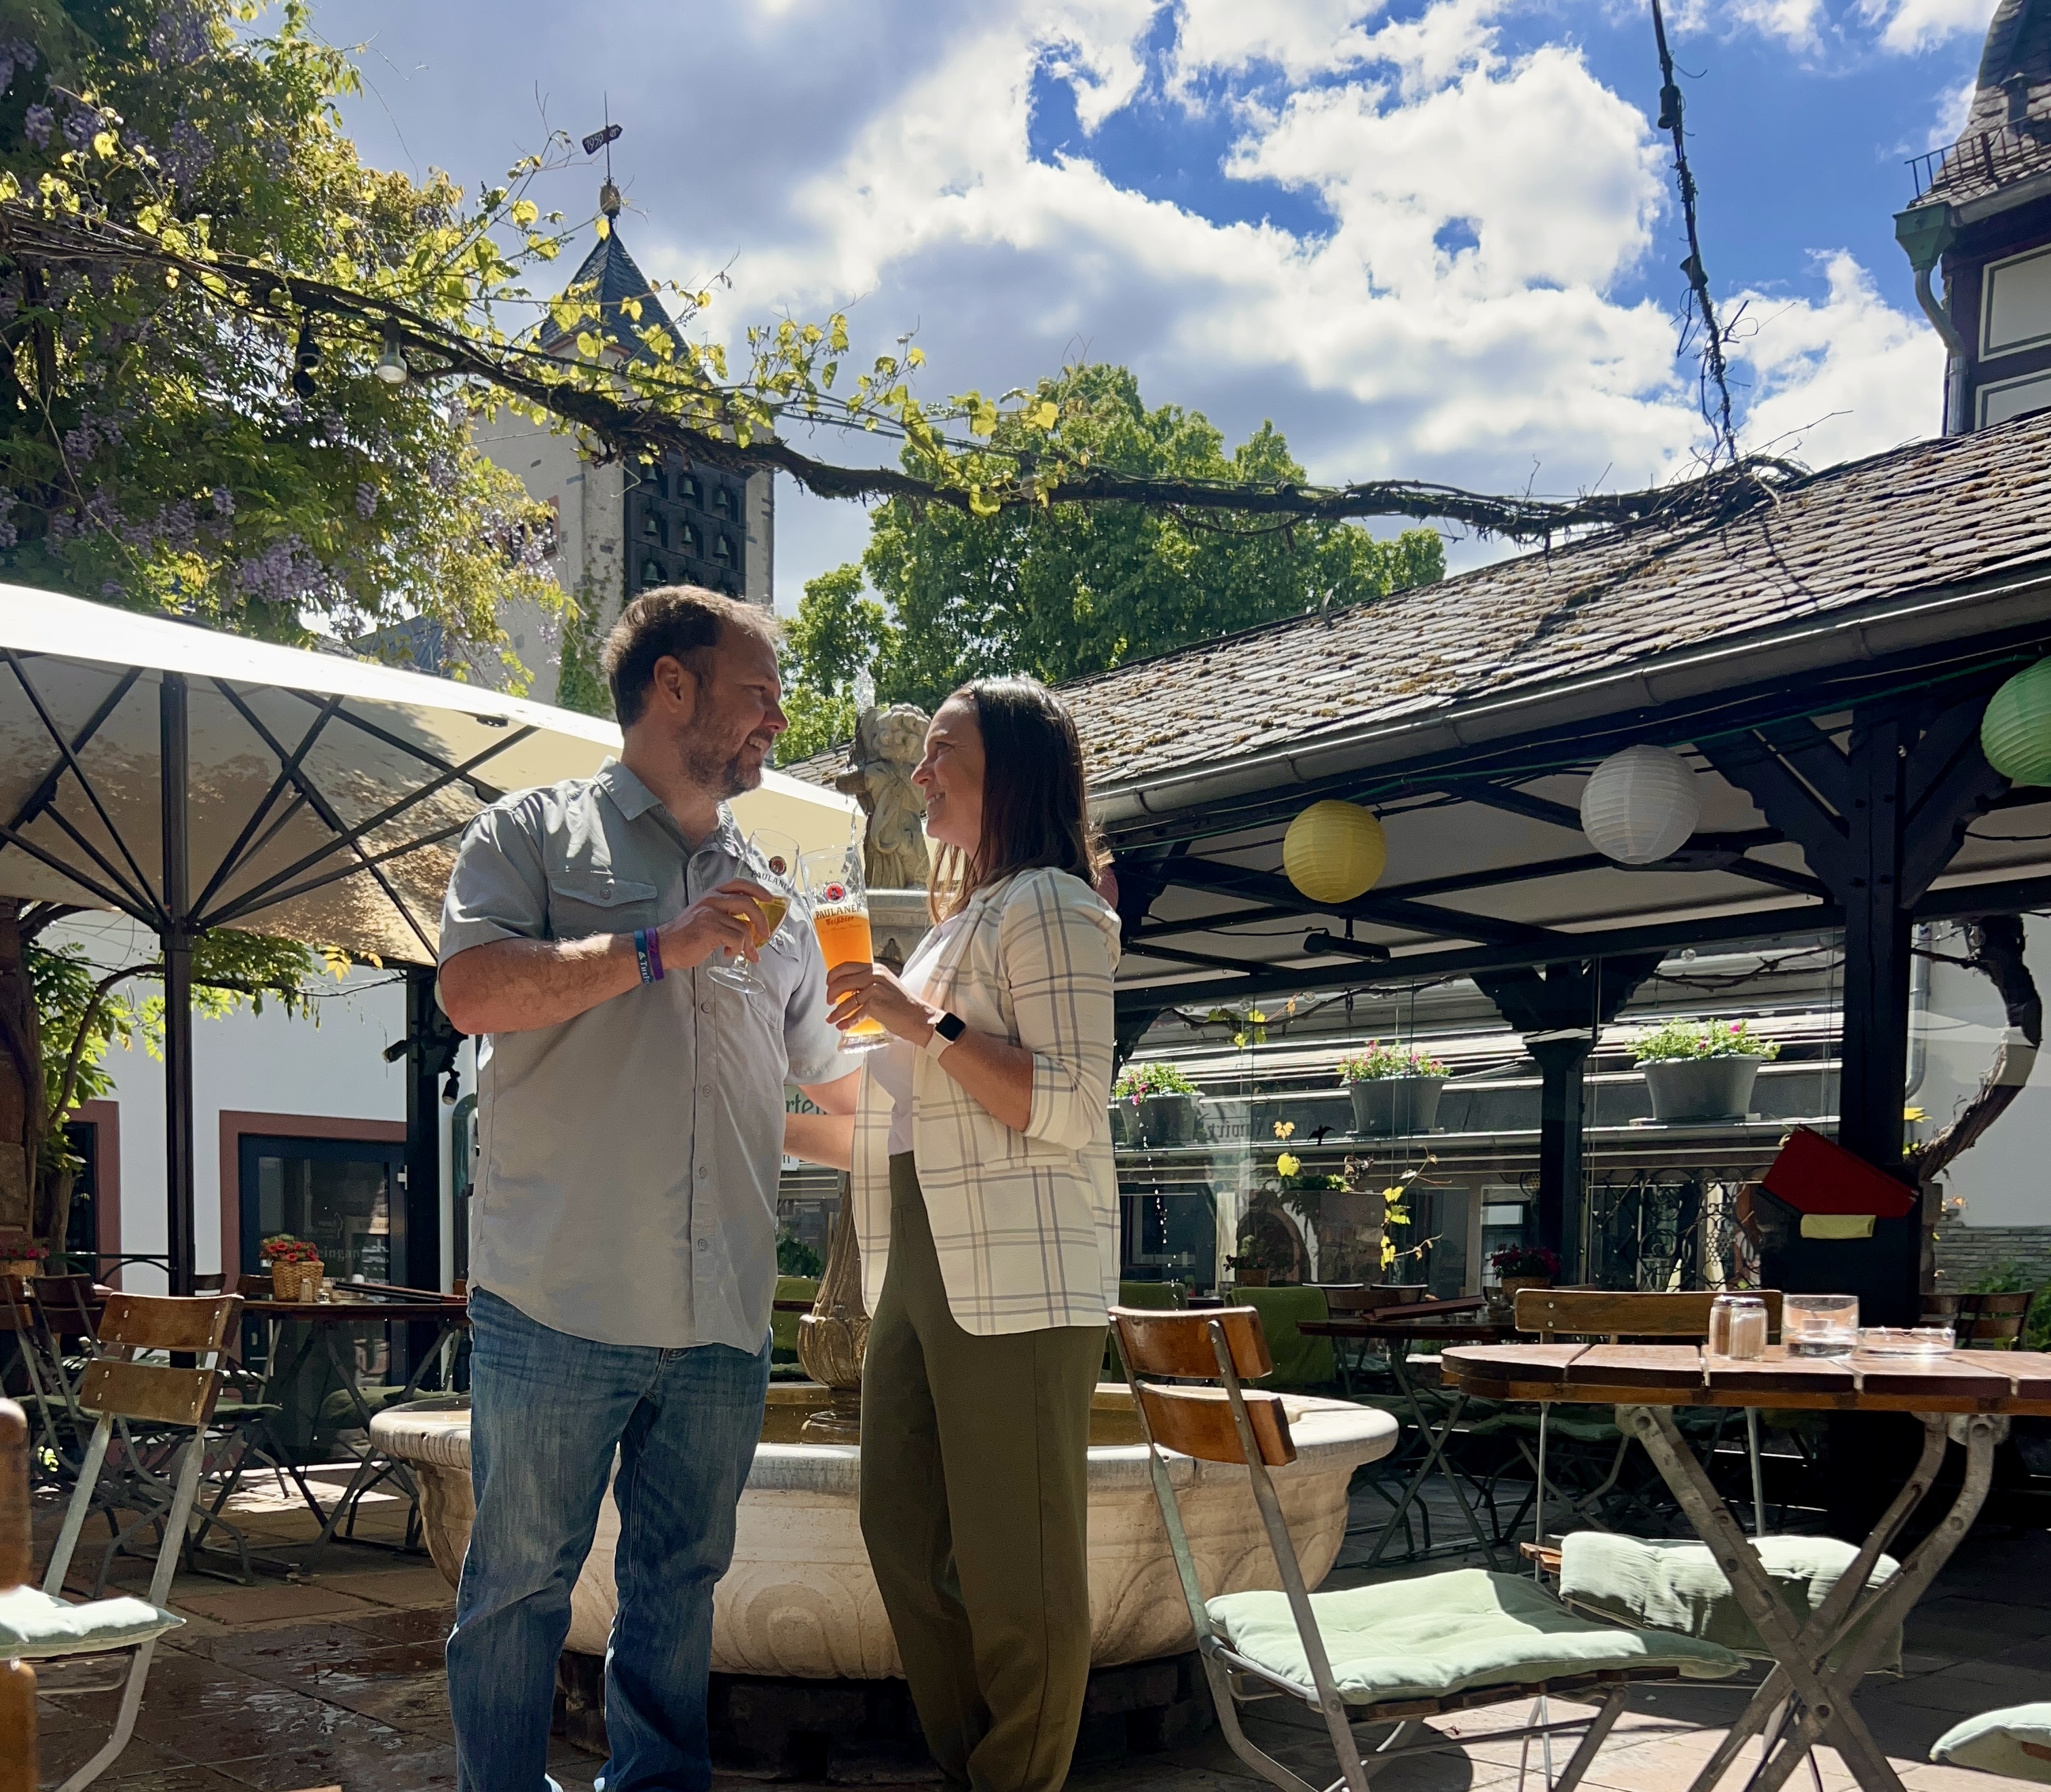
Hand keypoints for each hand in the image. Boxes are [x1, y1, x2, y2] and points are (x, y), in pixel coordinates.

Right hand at [657, 879, 778, 971]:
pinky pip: (737, 938)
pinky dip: (737, 949)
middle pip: (747, 903)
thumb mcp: (704, 915)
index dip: (757, 889)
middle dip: (761, 920)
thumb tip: (749, 926)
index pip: (739, 884)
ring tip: (741, 952)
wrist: (663, 946)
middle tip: (765, 934)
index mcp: (711, 895)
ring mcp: (711, 914)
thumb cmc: (684, 935)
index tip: (769, 898)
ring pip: (744, 927)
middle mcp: (712, 900)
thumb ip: (724, 915)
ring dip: (747, 944)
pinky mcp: (711, 929)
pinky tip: (727, 953)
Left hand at [825, 959, 936, 1042]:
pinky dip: (847, 1021)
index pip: (847, 966)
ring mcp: (875, 989)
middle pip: (842, 981)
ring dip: (837, 1011)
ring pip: (847, 1000)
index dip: (833, 975)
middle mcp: (875, 975)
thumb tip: (849, 990)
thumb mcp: (885, 986)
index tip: (828, 984)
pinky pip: (855, 1013)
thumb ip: (869, 984)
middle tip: (828, 1001)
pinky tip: (842, 1026)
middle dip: (831, 993)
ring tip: (831, 1018)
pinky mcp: (875, 1004)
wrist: (919, 1018)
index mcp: (876, 968)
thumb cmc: (903, 1006)